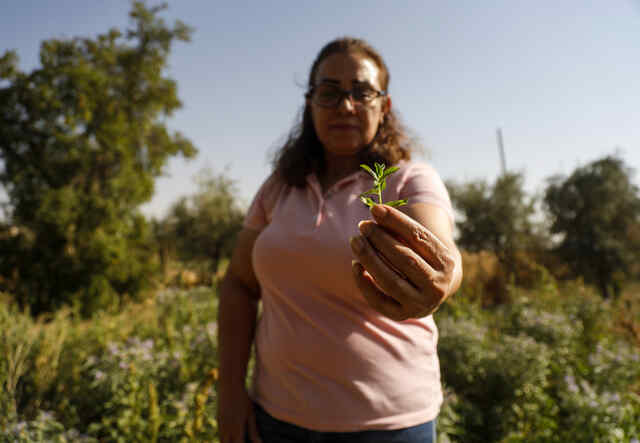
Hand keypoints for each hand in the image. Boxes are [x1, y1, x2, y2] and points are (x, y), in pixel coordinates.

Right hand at [217, 387, 261, 442]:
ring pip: (222, 440)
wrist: (230, 386)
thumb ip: (253, 431)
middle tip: (240, 441)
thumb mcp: (250, 414)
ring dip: (228, 442)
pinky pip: (220, 433)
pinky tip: (231, 436)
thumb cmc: (243, 399)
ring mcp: (221, 424)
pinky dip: (224, 437)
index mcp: (236, 429)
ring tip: (236, 440)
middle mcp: (227, 428)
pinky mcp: (218, 419)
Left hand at [350, 204, 457, 320]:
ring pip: (390, 281)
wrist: (431, 289)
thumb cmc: (420, 257)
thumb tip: (375, 212)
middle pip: (405, 260)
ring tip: (355, 241)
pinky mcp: (402, 315)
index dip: (396, 222)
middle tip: (363, 225)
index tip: (375, 209)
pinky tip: (355, 265)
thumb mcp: (417, 242)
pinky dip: (364, 283)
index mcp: (447, 263)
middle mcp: (438, 286)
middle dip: (380, 240)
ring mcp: (421, 304)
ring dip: (369, 259)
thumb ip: (399, 228)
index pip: (419, 238)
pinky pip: (378, 301)